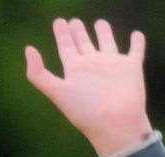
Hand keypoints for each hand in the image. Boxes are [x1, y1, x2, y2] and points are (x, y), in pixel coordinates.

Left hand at [25, 18, 151, 156]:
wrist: (115, 126)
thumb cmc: (86, 112)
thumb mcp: (57, 92)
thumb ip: (38, 74)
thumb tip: (28, 49)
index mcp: (76, 70)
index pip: (66, 48)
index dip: (62, 34)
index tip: (59, 22)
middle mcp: (93, 66)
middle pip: (84, 44)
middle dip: (79, 32)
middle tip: (73, 22)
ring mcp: (112, 66)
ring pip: (107, 44)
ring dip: (104, 32)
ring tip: (100, 23)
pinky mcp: (131, 68)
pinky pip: (135, 50)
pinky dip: (137, 42)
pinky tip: (137, 35)